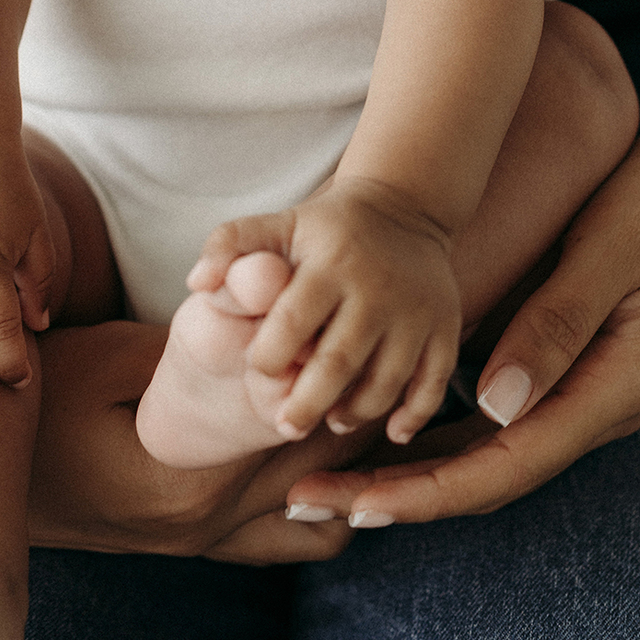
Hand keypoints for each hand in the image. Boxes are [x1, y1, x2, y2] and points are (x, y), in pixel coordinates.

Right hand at [29, 318, 365, 562]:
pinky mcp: (196, 547)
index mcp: (195, 481)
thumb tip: (263, 287)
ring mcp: (205, 543)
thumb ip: (192, 332)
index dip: (342, 376)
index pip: (305, 429)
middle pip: (327, 476)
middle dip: (359, 417)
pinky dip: (314, 505)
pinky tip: (317, 457)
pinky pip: (285, 540)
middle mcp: (211, 525)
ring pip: (321, 521)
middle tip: (377, 357)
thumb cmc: (36, 408)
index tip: (360, 331)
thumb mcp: (109, 355)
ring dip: (344, 467)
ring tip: (356, 402)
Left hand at [188, 179, 462, 445]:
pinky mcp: (445, 328)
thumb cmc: (326, 228)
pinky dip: (413, 414)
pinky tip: (391, 430)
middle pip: (338, 362)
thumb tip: (195, 282)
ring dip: (355, 412)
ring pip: (385, 382)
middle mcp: (377, 289)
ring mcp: (416, 312)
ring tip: (330, 420)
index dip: (268, 356)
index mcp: (331, 263)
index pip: (292, 321)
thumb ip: (229, 245)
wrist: (404, 208)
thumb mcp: (278, 223)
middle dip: (306, 403)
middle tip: (285, 425)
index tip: (256, 371)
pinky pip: (433, 383)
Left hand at [282, 120, 639, 523]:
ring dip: (407, 468)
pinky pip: (492, 414)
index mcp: (616, 387)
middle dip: (397, 493)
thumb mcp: (615, 245)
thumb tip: (494, 402)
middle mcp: (597, 402)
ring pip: (484, 450)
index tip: (357, 503)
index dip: (428, 490)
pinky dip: (434, 427)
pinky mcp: (565, 361)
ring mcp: (582, 386)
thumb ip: (559, 320)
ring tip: (323, 475)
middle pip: (485, 472)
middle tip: (306, 499)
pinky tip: (378, 423)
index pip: (508, 463)